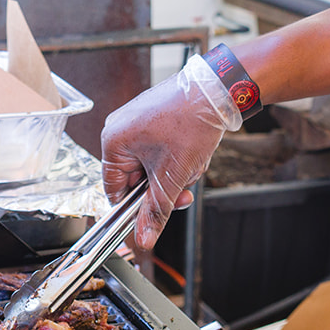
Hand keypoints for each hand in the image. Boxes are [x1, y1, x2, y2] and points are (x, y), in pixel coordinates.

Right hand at [101, 54, 241, 251]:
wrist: (217, 91)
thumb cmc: (191, 122)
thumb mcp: (172, 176)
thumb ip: (155, 211)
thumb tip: (144, 238)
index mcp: (113, 142)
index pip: (113, 190)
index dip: (134, 207)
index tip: (151, 215)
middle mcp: (120, 130)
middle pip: (136, 180)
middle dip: (163, 188)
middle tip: (183, 189)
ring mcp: (137, 123)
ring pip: (152, 168)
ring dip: (174, 174)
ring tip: (191, 162)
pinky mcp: (154, 120)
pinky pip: (160, 153)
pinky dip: (177, 159)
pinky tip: (191, 152)